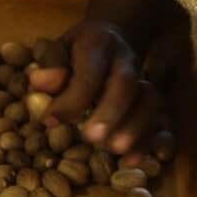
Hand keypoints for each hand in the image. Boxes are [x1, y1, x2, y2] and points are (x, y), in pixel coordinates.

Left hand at [31, 20, 169, 157]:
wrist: (113, 36)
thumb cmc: (75, 50)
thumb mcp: (57, 47)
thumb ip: (49, 63)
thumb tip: (40, 82)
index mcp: (98, 43)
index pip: (89, 71)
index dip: (72, 98)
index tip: (51, 120)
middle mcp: (125, 60)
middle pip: (126, 84)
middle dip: (110, 112)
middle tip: (92, 137)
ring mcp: (142, 79)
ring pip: (149, 100)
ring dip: (134, 127)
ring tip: (115, 149)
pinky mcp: (151, 98)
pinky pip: (156, 119)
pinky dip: (146, 140)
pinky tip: (132, 161)